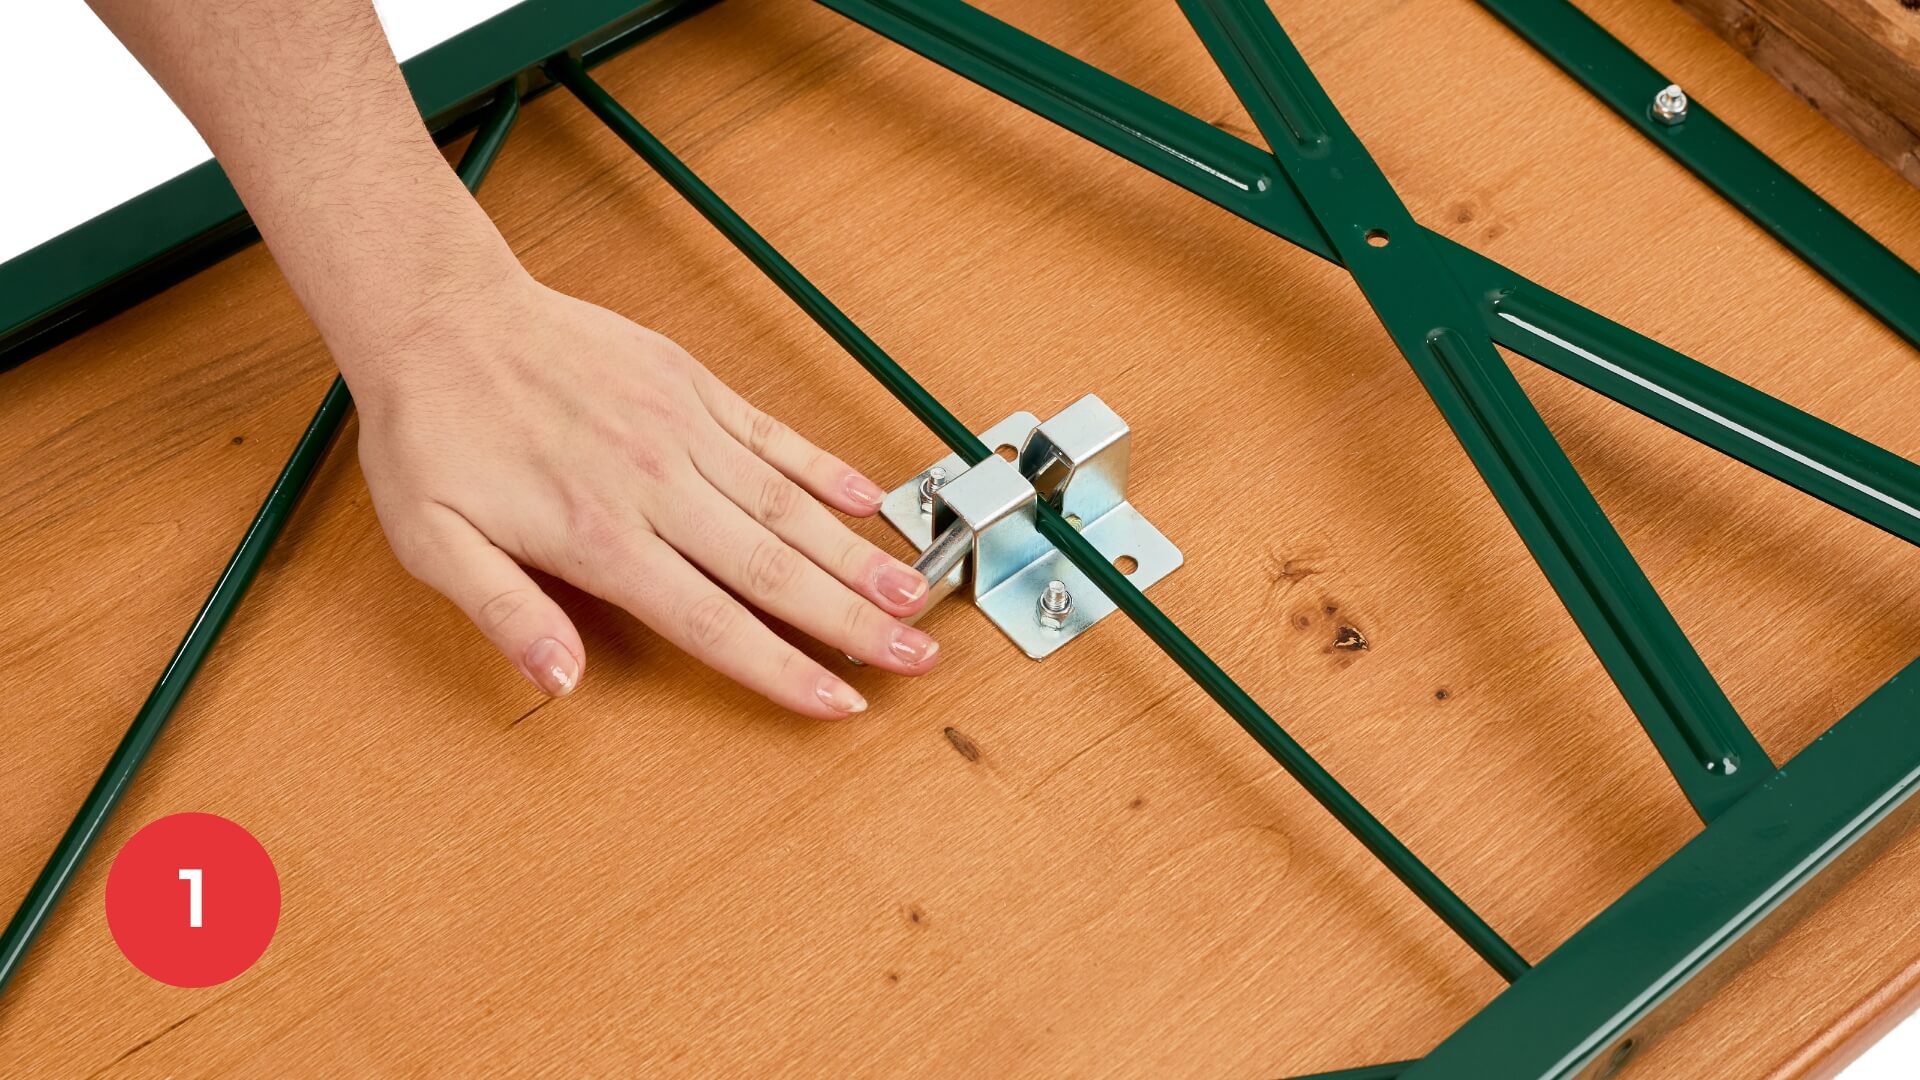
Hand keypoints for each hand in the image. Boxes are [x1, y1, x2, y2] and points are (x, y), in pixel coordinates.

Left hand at [343, 270, 938, 716]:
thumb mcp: (433, 543)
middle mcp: (655, 486)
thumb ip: (504, 614)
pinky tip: (868, 500)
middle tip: (916, 657)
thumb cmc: (433, 433)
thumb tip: (563, 682)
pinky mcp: (689, 385)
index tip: (840, 703)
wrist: (440, 315)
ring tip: (916, 591)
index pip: (713, 621)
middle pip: (774, 570)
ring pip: (788, 507)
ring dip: (857, 555)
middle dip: (853, 621)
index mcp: (600, 537)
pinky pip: (771, 435)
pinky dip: (824, 469)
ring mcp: (681, 430)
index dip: (783, 669)